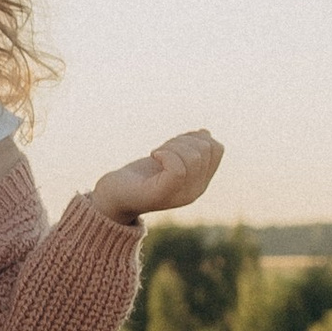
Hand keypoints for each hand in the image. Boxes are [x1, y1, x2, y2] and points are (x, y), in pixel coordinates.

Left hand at [89, 128, 223, 224]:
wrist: (114, 196)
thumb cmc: (140, 176)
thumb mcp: (169, 157)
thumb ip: (188, 148)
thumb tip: (205, 134)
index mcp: (200, 181)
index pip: (217, 148)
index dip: (196, 137)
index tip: (175, 143)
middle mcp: (196, 191)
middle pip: (205, 149)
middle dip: (183, 140)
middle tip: (162, 150)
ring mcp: (180, 195)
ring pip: (193, 156)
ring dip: (171, 146)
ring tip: (157, 154)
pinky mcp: (162, 195)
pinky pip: (178, 170)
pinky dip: (165, 154)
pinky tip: (153, 156)